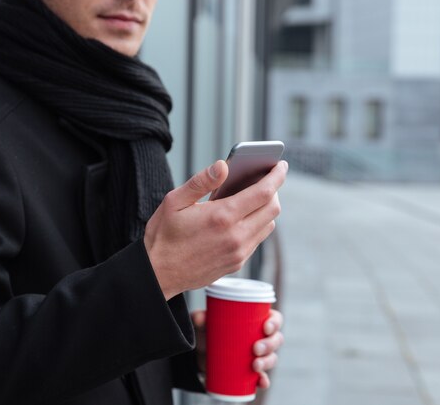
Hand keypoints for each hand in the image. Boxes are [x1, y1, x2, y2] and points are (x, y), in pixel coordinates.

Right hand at [145, 160, 287, 299]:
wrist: (158, 275)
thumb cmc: (163, 235)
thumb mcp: (174, 202)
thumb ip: (201, 181)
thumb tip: (223, 166)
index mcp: (222, 216)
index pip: (264, 192)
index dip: (277, 175)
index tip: (281, 165)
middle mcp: (236, 236)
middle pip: (272, 208)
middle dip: (274, 190)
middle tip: (265, 179)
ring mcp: (239, 252)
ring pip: (268, 225)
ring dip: (266, 209)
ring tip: (253, 197)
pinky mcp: (237, 263)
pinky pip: (257, 239)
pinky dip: (257, 225)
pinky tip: (243, 217)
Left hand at [191, 309, 284, 388]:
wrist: (202, 354)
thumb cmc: (210, 332)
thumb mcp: (205, 323)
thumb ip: (201, 318)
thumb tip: (200, 317)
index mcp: (257, 320)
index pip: (275, 319)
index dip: (275, 323)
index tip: (265, 328)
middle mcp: (262, 337)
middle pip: (277, 339)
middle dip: (270, 345)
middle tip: (256, 349)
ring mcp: (259, 355)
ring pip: (272, 357)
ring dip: (267, 362)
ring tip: (255, 365)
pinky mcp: (252, 371)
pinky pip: (263, 376)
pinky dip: (264, 380)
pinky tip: (261, 382)